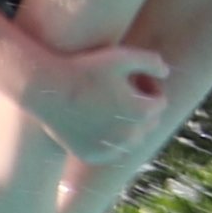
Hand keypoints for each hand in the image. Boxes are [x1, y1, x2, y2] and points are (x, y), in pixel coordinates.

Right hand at [11, 37, 170, 162]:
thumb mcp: (121, 56)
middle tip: (117, 91)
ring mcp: (110, 149)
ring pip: (131, 139)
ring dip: (127, 125)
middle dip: (139, 107)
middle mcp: (129, 136)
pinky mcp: (92, 156)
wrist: (45, 89)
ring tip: (108, 105)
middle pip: (148, 123)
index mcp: (142, 112)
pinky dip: (109, 140)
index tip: (129, 78)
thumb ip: (152, 60)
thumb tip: (166, 74)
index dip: (147, 87)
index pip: (159, 102)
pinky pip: (112, 151)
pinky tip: (97, 122)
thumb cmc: (83, 68)